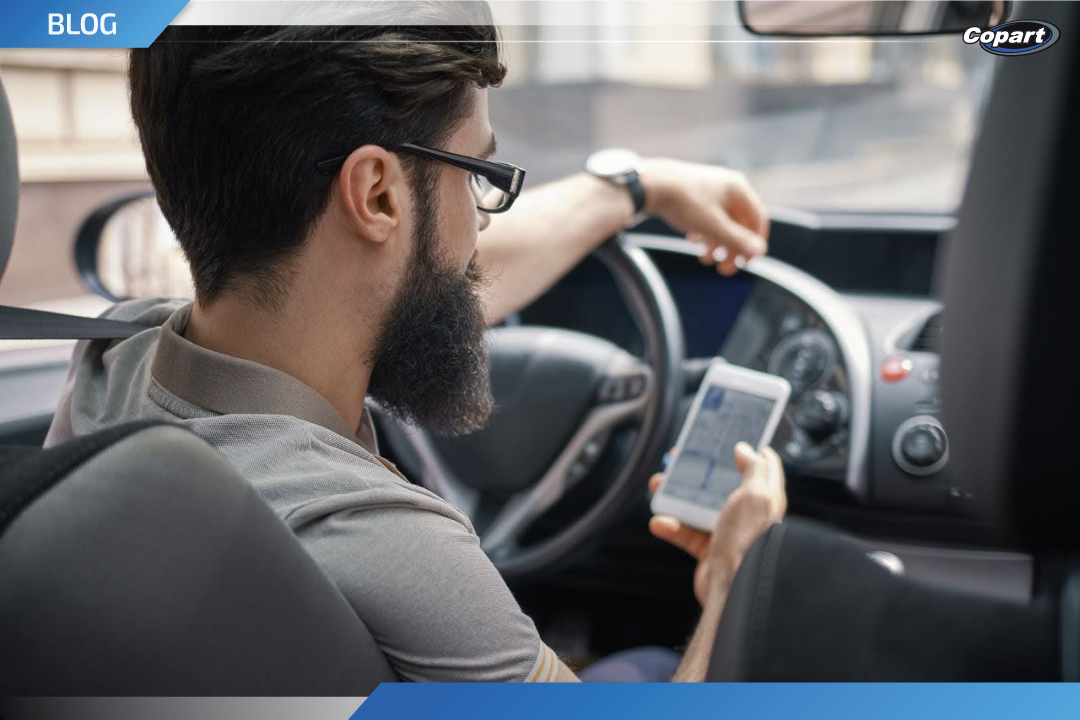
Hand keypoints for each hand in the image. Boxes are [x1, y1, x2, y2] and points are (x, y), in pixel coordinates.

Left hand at [638, 159, 769, 276]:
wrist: (649, 184)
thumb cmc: (684, 202)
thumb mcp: (713, 225)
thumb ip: (737, 239)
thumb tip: (760, 251)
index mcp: (738, 189)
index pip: (758, 219)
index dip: (755, 243)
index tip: (746, 263)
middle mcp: (728, 186)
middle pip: (739, 223)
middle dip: (732, 249)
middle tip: (724, 270)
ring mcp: (711, 188)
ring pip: (722, 222)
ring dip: (717, 244)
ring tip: (705, 260)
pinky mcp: (695, 193)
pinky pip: (708, 217)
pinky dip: (704, 232)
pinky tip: (693, 241)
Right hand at [648, 442, 786, 605]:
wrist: (732, 587)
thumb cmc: (748, 540)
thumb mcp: (756, 495)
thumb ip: (754, 469)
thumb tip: (747, 449)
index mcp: (764, 498)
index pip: (760, 467)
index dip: (745, 450)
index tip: (726, 437)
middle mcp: (747, 514)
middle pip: (720, 484)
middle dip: (697, 470)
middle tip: (678, 459)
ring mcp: (726, 532)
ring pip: (697, 506)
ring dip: (674, 496)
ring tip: (657, 486)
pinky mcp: (708, 550)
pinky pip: (684, 533)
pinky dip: (670, 526)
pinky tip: (660, 522)